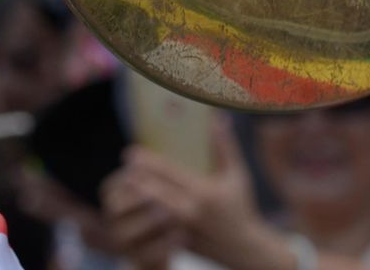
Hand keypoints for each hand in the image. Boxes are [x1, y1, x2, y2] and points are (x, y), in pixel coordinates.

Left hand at [99, 118, 279, 269]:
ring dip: (137, 195)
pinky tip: (134, 203)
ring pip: (149, 210)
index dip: (147, 162)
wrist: (245, 250)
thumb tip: (218, 118)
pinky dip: (144, 213)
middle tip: (125, 165)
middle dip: (136, 177)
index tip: (131, 152)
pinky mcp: (177, 243)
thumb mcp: (237, 176)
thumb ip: (225, 147)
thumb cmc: (241, 208)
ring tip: (126, 181)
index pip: (168, 173)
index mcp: (203, 192)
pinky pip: (154, 227)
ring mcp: (182, 230)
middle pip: (153, 191)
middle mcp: (190, 211)